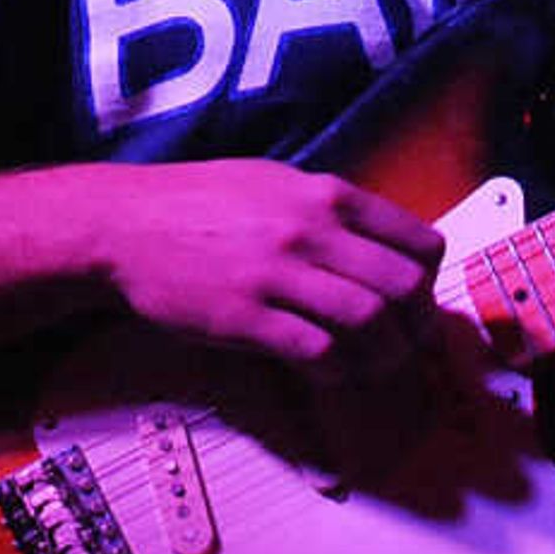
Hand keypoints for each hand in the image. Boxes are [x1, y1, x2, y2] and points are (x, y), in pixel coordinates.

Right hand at [98, 160, 445, 381]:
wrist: (124, 224)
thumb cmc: (201, 204)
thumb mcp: (277, 182)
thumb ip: (334, 211)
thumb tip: (388, 250)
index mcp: (328, 195)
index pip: (418, 243)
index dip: (430, 284)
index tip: (418, 305)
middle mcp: (310, 230)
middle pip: (404, 287)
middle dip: (416, 327)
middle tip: (406, 346)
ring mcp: (277, 273)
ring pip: (368, 322)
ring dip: (383, 355)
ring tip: (371, 364)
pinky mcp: (245, 316)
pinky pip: (316, 351)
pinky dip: (336, 370)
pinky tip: (329, 371)